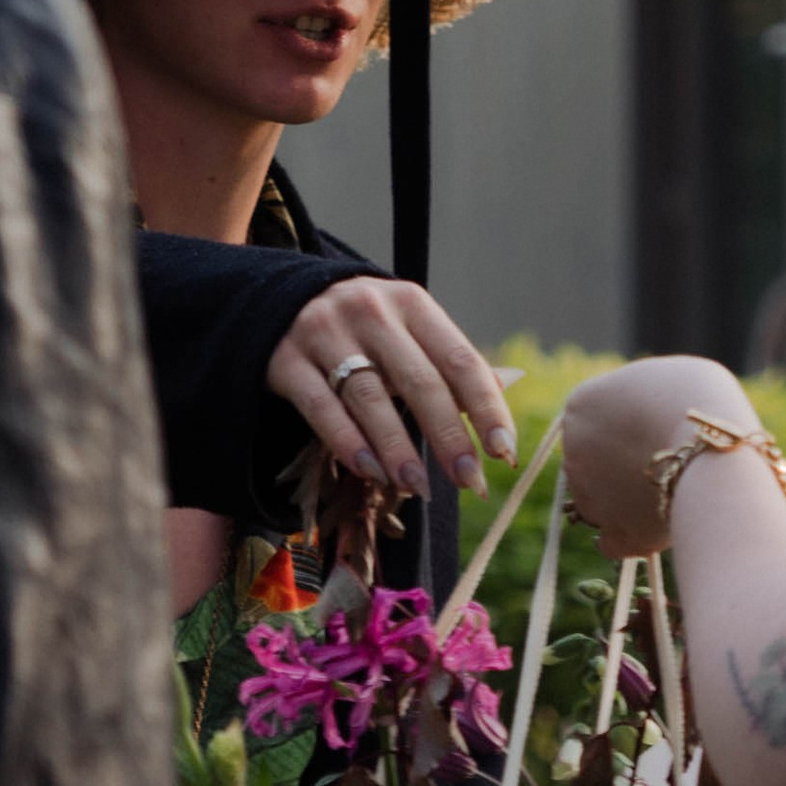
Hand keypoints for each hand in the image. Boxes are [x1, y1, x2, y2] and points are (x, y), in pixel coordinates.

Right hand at [269, 277, 516, 498]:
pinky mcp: (285, 359)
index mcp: (412, 304)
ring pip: (369, 396)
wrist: (277, 299)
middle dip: (448, 436)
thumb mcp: (406, 328)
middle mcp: (372, 312)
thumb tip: (508, 385)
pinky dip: (348, 442)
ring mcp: (325, 333)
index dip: (486, 408)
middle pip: (420, 381)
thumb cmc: (361, 326)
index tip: (504, 452)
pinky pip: (321, 406)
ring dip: (398, 448)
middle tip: (469, 481)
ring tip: (418, 487)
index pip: (460, 359)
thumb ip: (447, 360)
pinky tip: (371, 472)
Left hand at [560, 357, 757, 555]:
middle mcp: (573, 454)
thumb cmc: (698, 401)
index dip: (624, 426)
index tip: (653, 429)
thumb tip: (642, 414)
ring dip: (626, 500)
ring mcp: (590, 498)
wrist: (713, 452)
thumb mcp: (663, 377)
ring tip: (672, 490)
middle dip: (620, 465)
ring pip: (603, 501)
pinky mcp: (614, 534)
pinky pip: (613, 541)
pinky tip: (652, 527)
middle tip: (665, 462)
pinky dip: (630, 537)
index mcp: (580, 406)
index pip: (592, 419)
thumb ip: (637, 398)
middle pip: (592, 462)